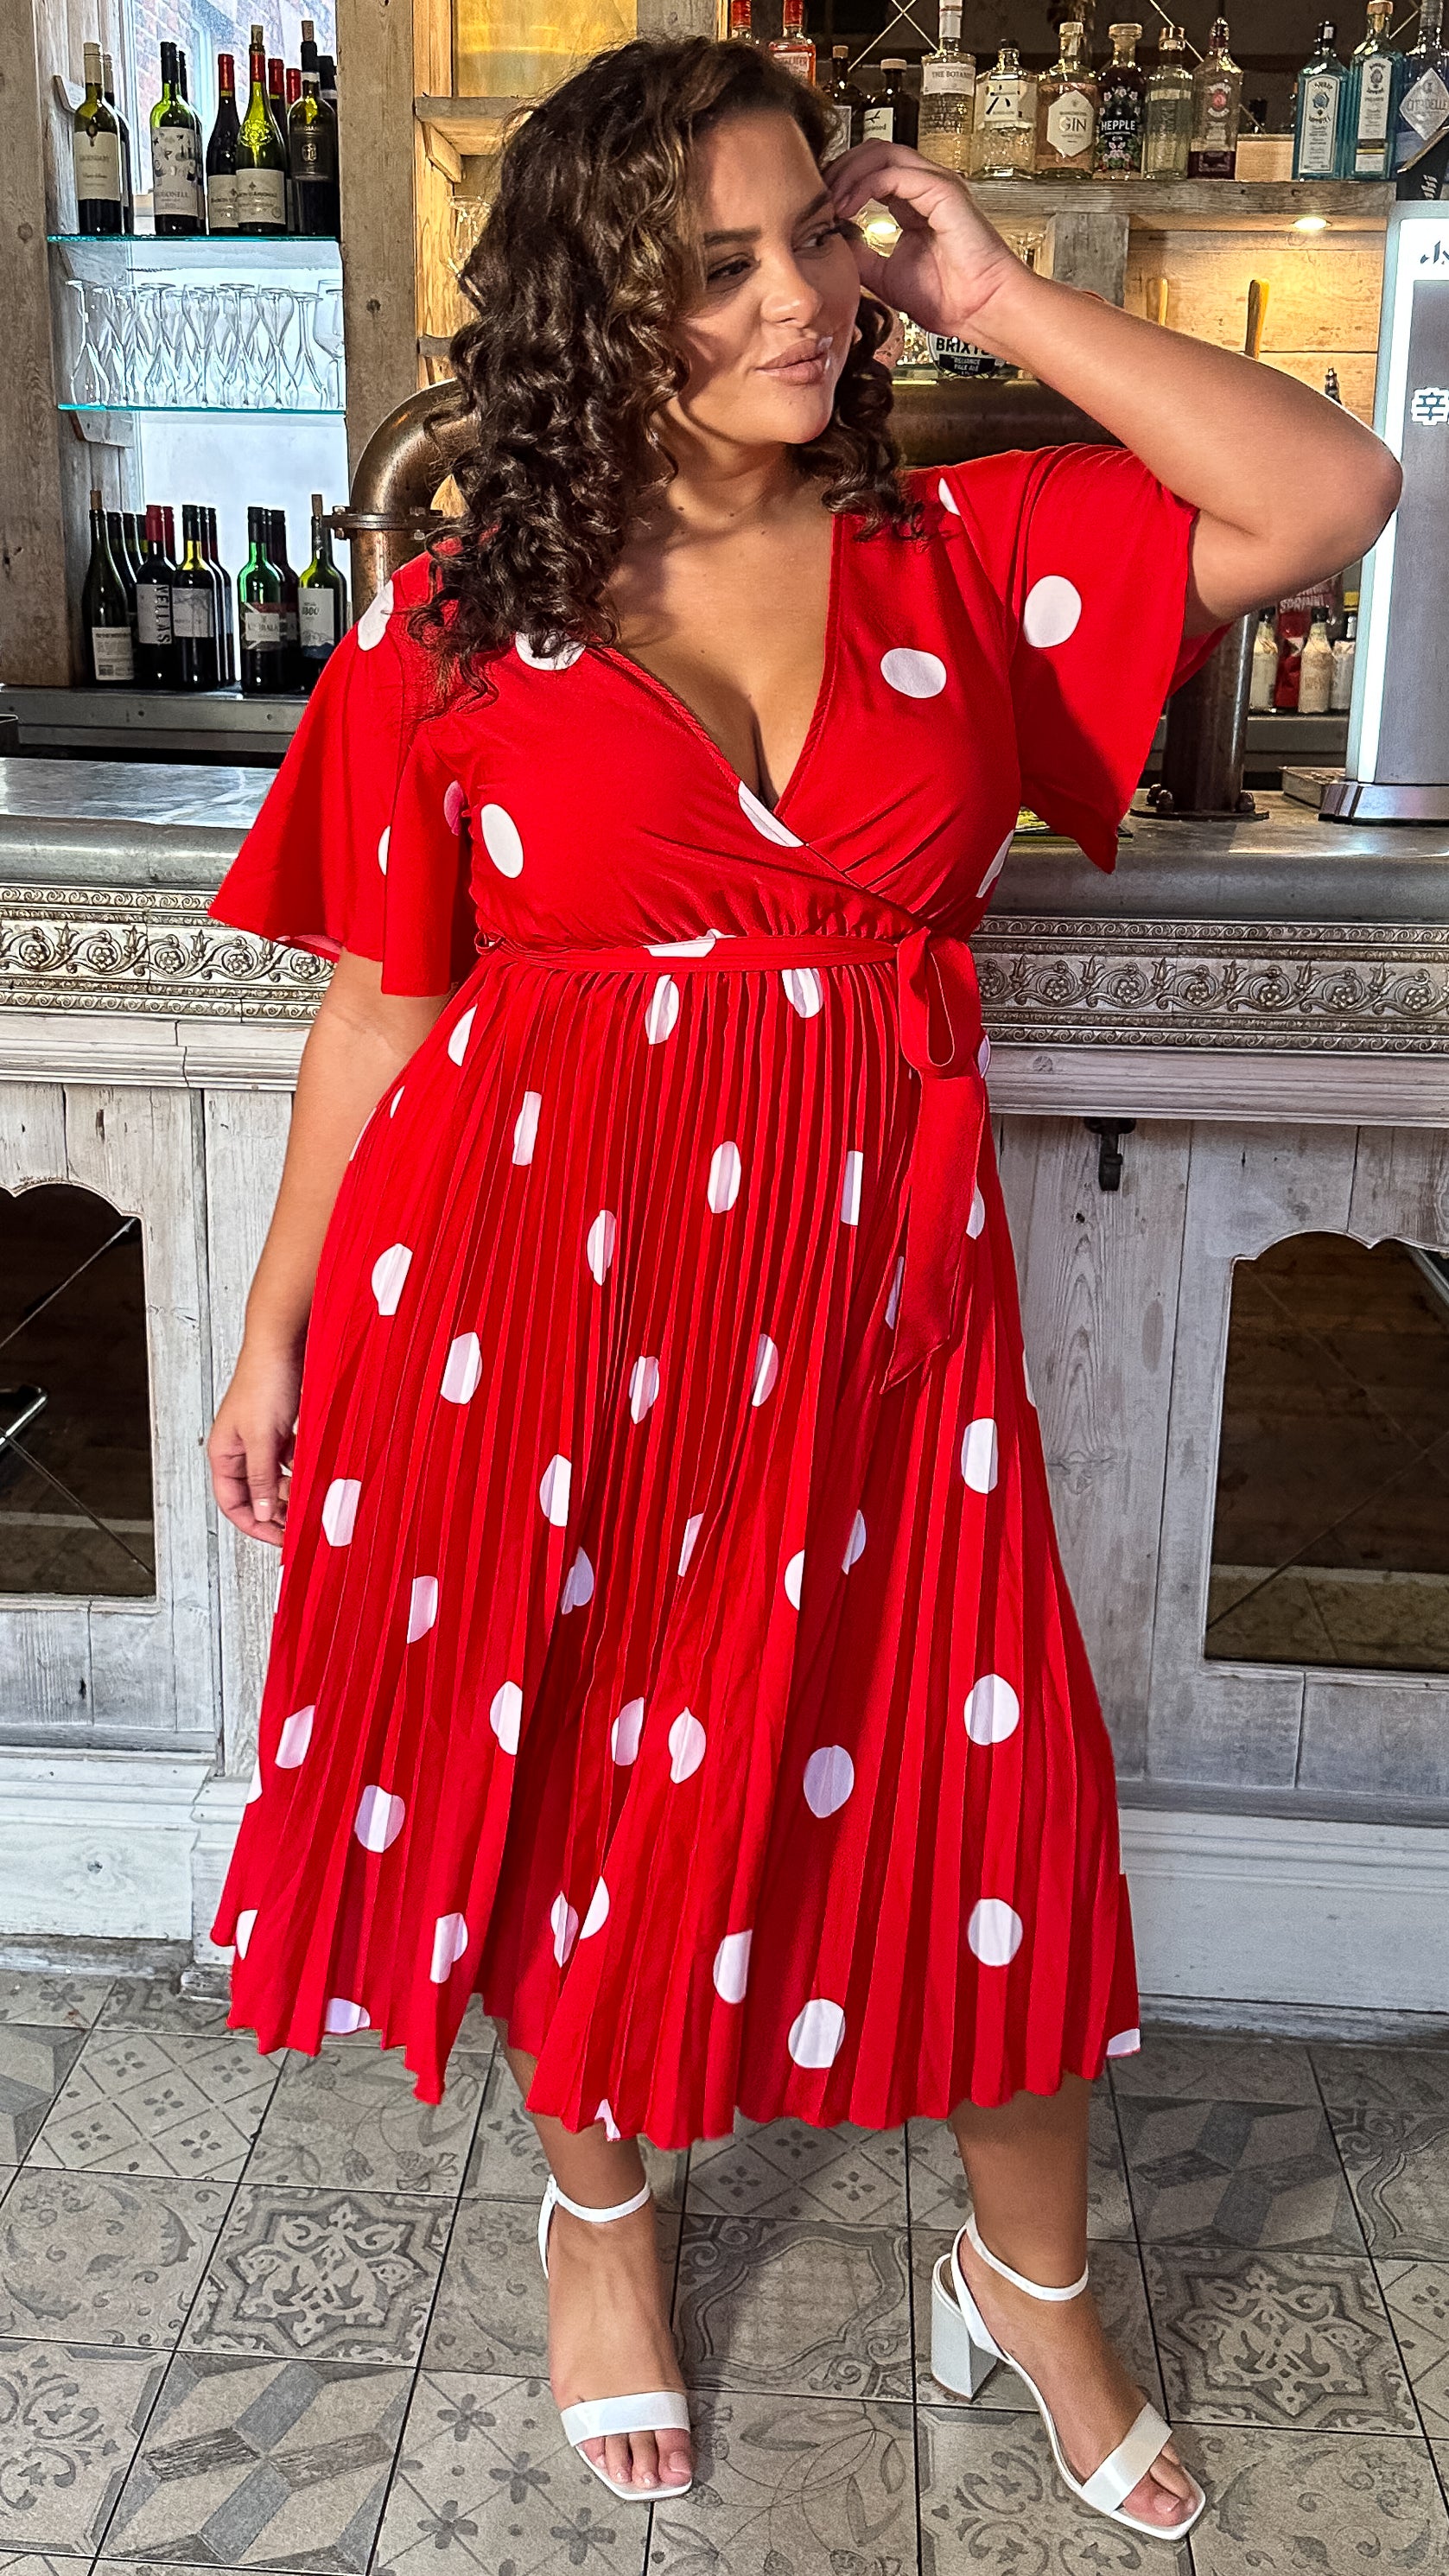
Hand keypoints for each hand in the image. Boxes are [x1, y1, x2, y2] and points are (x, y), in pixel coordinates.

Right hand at [209, 1339, 303, 1545]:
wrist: (285, 1343)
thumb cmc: (265, 1381)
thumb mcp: (262, 1438)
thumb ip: (261, 1478)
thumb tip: (260, 1513)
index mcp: (224, 1453)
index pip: (233, 1503)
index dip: (255, 1524)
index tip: (280, 1539)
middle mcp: (240, 1449)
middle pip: (255, 1494)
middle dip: (276, 1511)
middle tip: (301, 1527)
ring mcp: (262, 1439)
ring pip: (276, 1479)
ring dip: (292, 1493)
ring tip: (313, 1504)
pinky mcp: (283, 1429)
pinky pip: (291, 1460)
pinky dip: (303, 1471)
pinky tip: (318, 1477)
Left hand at [827, 140, 1025, 344]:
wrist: (981, 311)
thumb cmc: (949, 299)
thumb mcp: (884, 275)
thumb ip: (859, 254)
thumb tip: (830, 242)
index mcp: (915, 202)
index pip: (872, 171)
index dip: (841, 181)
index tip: (817, 205)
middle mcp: (926, 186)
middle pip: (873, 152)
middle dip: (839, 169)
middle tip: (816, 196)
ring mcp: (935, 184)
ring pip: (881, 153)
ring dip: (847, 173)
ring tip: (828, 201)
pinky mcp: (942, 190)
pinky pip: (893, 173)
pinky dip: (864, 185)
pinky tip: (847, 207)